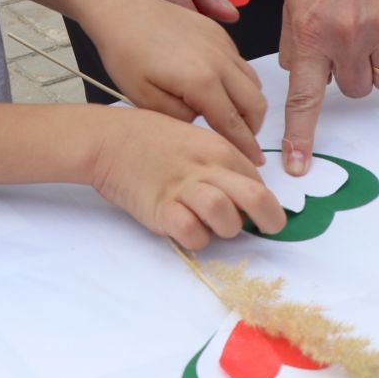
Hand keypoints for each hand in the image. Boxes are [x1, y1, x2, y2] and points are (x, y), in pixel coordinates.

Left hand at [82, 0, 267, 161]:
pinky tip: (219, 89)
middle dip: (253, 128)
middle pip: (255, 103)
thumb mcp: (144, 100)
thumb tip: (199, 125)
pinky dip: (239, 81)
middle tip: (242, 141)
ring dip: (249, 104)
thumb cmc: (126, 52)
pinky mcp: (218, 32)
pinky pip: (241, 63)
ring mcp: (222, 44)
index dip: (244, 147)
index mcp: (202, 81)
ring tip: (231, 117)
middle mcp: (220, 61)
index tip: (252, 162)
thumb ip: (180, 120)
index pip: (234, 123)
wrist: (122, 9)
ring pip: (253, 82)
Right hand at [87, 108, 285, 249]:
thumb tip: (243, 187)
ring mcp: (183, 189)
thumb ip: (220, 160)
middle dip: (270, 219)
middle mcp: (206, 168)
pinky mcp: (161, 209)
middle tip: (265, 228)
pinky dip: (196, 239)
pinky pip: (192, 234)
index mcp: (219, 149)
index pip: (259, 181)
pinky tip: (188, 230)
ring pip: (228, 218)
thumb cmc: (151, 139)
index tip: (255, 210)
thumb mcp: (194, 138)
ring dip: (227, 229)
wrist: (108, 138)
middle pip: (257, 198)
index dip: (263, 200)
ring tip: (214, 226)